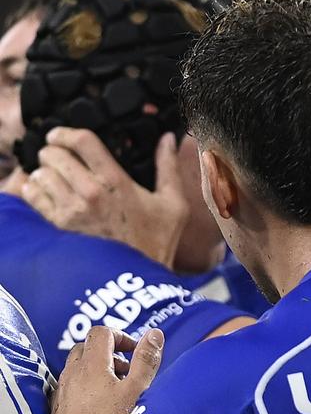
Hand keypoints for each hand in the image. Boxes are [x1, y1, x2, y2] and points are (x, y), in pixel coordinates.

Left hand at [22, 129, 189, 267]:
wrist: (138, 281)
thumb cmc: (157, 243)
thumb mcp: (173, 204)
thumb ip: (168, 167)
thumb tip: (168, 139)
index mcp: (116, 181)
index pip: (81, 140)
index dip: (65, 132)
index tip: (61, 135)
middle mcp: (90, 193)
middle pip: (54, 155)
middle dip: (52, 153)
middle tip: (58, 159)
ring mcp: (70, 211)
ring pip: (40, 175)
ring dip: (43, 173)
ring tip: (53, 179)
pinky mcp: (57, 228)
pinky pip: (32, 197)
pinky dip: (35, 192)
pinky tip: (47, 196)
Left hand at [47, 327, 164, 413]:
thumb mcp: (134, 391)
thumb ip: (145, 361)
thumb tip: (155, 334)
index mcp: (91, 364)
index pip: (102, 332)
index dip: (122, 336)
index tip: (135, 352)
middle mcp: (73, 371)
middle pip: (90, 346)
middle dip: (112, 352)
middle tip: (128, 370)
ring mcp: (64, 386)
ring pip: (82, 364)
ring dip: (101, 367)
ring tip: (119, 388)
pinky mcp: (61, 402)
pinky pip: (75, 381)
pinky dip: (90, 382)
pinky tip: (104, 404)